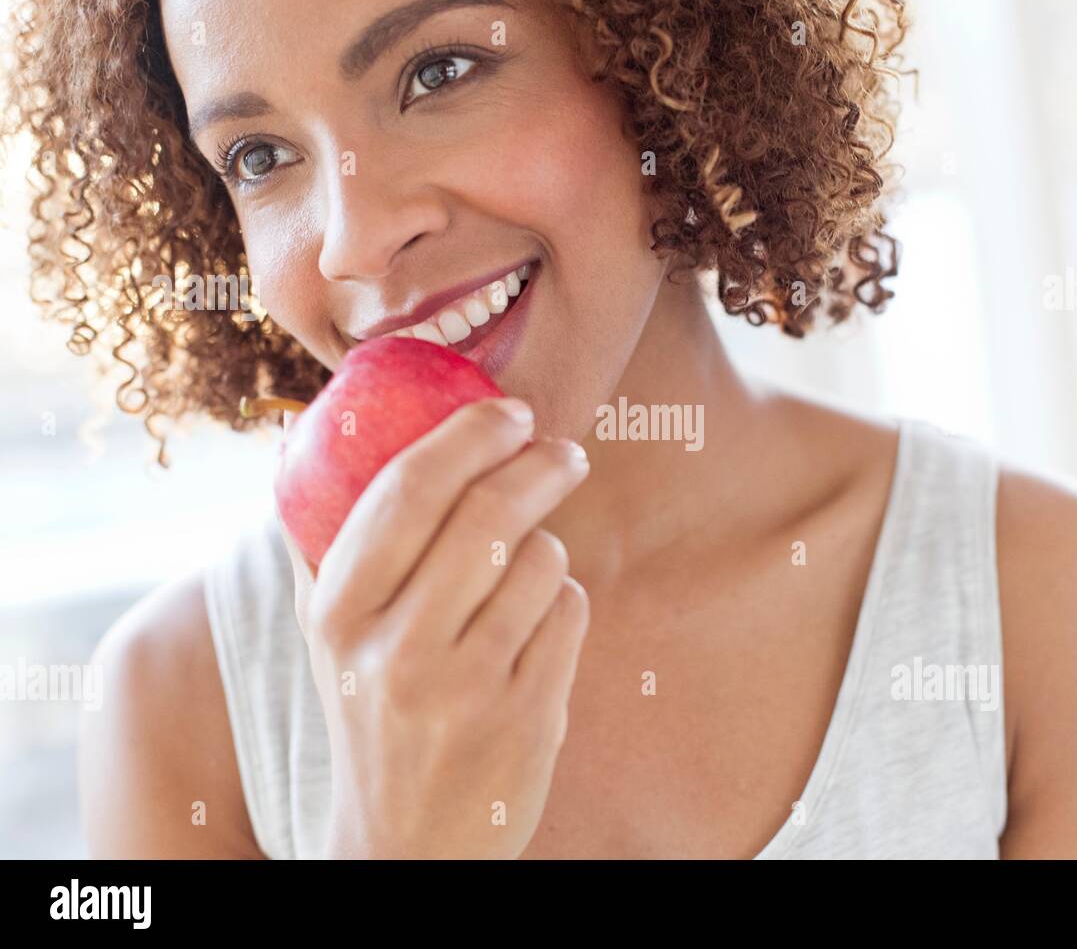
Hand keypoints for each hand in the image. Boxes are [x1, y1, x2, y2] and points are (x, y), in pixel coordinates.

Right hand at [277, 397, 589, 857]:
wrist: (405, 845)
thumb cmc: (375, 715)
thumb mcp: (332, 639)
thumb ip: (333, 546)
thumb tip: (325, 434)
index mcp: (338, 613)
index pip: (406, 491)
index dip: (468, 436)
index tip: (509, 411)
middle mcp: (396, 648)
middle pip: (490, 514)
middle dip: (539, 466)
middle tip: (562, 452)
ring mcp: (466, 686)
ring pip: (542, 560)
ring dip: (547, 552)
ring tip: (525, 579)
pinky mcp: (527, 716)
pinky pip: (571, 612)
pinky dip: (563, 606)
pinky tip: (535, 634)